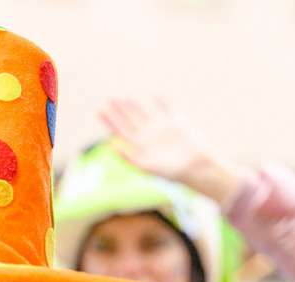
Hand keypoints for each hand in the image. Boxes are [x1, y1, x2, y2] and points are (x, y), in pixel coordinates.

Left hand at [97, 95, 242, 204]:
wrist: (196, 167)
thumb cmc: (170, 171)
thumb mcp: (145, 165)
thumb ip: (127, 156)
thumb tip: (109, 146)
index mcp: (139, 148)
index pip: (119, 132)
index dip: (108, 121)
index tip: (98, 110)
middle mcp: (148, 138)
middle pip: (129, 121)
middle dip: (118, 111)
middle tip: (108, 98)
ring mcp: (162, 129)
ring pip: (144, 113)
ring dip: (133, 105)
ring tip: (123, 96)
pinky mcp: (177, 122)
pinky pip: (168, 109)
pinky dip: (163, 102)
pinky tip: (156, 95)